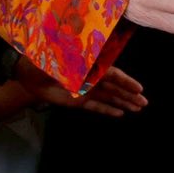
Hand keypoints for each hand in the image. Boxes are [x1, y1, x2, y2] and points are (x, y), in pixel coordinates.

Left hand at [13, 56, 148, 116]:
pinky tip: (120, 114)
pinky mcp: (78, 102)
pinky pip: (96, 106)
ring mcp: (86, 91)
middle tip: (144, 103)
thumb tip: (92, 61)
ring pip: (109, 98)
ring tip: (138, 109)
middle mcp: (91, 79)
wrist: (29, 74)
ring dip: (123, 103)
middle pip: (115, 88)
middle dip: (130, 95)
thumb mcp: (61, 57)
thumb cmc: (46, 60)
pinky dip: (107, 110)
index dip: (126, 82)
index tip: (139, 88)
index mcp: (90, 67)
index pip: (112, 74)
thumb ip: (77, 61)